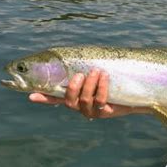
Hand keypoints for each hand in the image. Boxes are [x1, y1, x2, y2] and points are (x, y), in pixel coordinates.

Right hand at [29, 68, 145, 119]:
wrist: (135, 91)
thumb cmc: (113, 77)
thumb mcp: (98, 71)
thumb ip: (85, 66)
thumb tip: (74, 54)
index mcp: (75, 96)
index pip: (55, 98)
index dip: (44, 98)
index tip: (31, 95)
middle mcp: (80, 105)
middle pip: (69, 101)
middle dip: (73, 87)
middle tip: (80, 74)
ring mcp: (91, 111)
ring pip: (84, 100)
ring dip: (90, 84)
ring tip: (97, 71)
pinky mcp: (104, 113)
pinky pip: (100, 101)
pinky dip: (102, 87)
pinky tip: (105, 76)